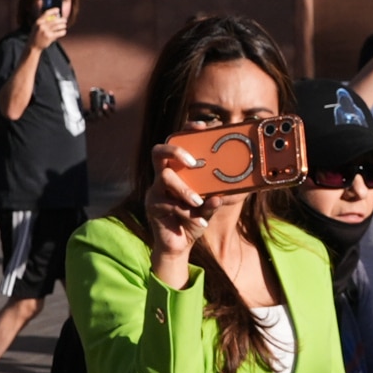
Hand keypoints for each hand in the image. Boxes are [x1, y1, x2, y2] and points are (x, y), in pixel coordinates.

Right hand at [30, 8, 70, 50]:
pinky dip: (63, 32)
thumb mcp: (37, 26)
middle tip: (65, 20)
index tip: (58, 9)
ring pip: (58, 26)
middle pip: (54, 20)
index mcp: (38, 21)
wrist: (33, 45)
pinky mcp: (49, 37)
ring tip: (64, 25)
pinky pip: (59, 33)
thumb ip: (44, 21)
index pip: (46, 13)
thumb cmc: (37, 35)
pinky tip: (64, 31)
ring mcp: (46, 31)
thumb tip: (55, 15)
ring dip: (63, 25)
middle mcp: (42, 25)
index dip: (53, 10)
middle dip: (61, 20)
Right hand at [142, 142, 210, 276]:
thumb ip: (213, 200)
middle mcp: (163, 176)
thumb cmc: (193, 220)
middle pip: (159, 151)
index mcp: (177, 171)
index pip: (177, 143)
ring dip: (185, 190)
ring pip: (165, 178)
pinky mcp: (152, 206)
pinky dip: (188, 213)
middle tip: (194, 162)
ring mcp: (156, 190)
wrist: (179, 246)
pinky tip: (200, 221)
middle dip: (176, 151)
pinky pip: (169, 204)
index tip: (202, 126)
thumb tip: (219, 195)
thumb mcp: (208, 208)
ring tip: (199, 202)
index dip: (186, 131)